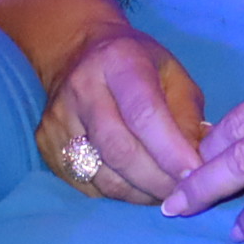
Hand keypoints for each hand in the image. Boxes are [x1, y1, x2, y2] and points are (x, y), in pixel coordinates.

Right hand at [36, 21, 208, 205]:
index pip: (144, 114)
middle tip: (183, 193)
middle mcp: (82, 88)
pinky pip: (86, 184)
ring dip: (139, 193)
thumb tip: (197, 165)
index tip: (195, 175)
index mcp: (118, 62)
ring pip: (102, 175)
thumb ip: (188, 116)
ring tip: (162, 192)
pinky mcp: (46, 143)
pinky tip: (135, 186)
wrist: (76, 50)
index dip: (171, 150)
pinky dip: (117, 194)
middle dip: (157, 181)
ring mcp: (58, 118)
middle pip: (119, 150)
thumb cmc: (136, 63)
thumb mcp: (172, 73)